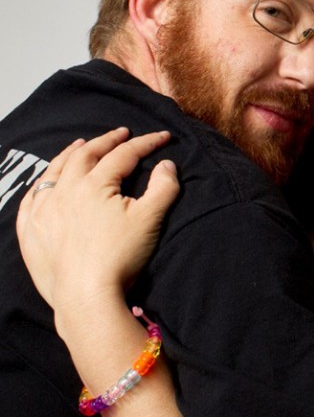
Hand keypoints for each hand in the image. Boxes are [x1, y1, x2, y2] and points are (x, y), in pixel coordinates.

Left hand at [17, 127, 179, 313]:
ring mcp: (43, 211)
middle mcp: (64, 191)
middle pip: (85, 156)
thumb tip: (167, 165)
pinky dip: (41, 185)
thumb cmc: (120, 257)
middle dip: (105, 141)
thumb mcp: (151, 220)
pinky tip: (46, 183)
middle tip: (121, 133)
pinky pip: (31, 200)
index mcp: (94, 185)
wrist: (86, 296)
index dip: (145, 143)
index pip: (123, 155)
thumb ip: (163, 187)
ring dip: (70, 154)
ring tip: (81, 146)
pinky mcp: (31, 232)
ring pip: (54, 172)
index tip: (162, 137)